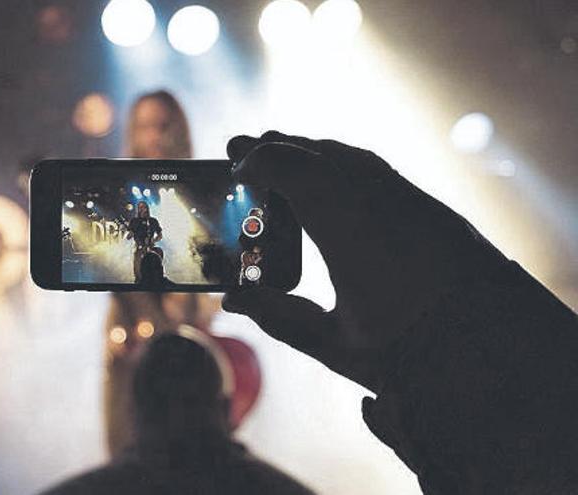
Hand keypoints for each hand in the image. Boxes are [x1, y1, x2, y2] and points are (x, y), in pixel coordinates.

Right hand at [222, 132, 506, 391]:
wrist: (496, 349)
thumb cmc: (414, 353)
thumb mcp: (336, 343)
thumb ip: (279, 317)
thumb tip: (233, 300)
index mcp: (348, 230)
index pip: (294, 170)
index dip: (259, 161)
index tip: (235, 164)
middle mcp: (380, 201)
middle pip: (321, 153)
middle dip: (279, 147)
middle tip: (245, 149)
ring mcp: (410, 200)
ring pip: (351, 156)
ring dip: (312, 152)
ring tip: (283, 158)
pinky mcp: (430, 209)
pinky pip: (375, 169)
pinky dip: (342, 163)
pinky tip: (332, 178)